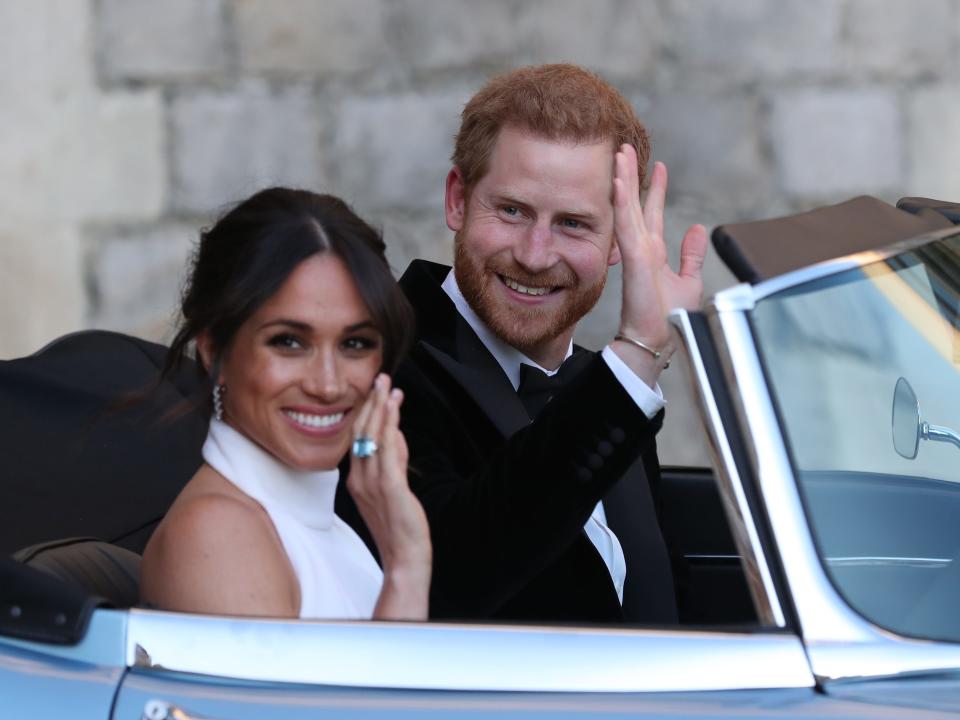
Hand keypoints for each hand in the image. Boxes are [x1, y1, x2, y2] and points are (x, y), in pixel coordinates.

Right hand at [346, 373, 430, 618]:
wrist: (404, 559)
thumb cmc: (399, 527)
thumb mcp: (393, 489)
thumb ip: (394, 461)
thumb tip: (397, 435)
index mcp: (356, 479)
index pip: (358, 438)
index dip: (366, 412)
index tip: (376, 390)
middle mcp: (359, 479)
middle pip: (361, 432)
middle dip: (372, 402)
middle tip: (381, 378)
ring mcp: (372, 483)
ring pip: (373, 437)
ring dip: (381, 408)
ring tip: (387, 385)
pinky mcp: (390, 488)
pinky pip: (387, 450)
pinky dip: (390, 426)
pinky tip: (394, 409)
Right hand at [612, 147, 707, 384]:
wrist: (658, 340)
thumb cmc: (669, 318)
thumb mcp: (688, 280)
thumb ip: (691, 255)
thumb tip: (698, 229)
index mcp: (653, 252)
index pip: (652, 212)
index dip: (654, 188)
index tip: (657, 166)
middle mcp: (642, 248)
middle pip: (634, 203)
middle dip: (631, 175)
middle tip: (626, 148)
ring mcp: (636, 252)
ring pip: (627, 208)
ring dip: (623, 180)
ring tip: (620, 154)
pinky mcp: (634, 259)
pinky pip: (626, 225)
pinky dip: (622, 203)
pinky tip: (618, 182)